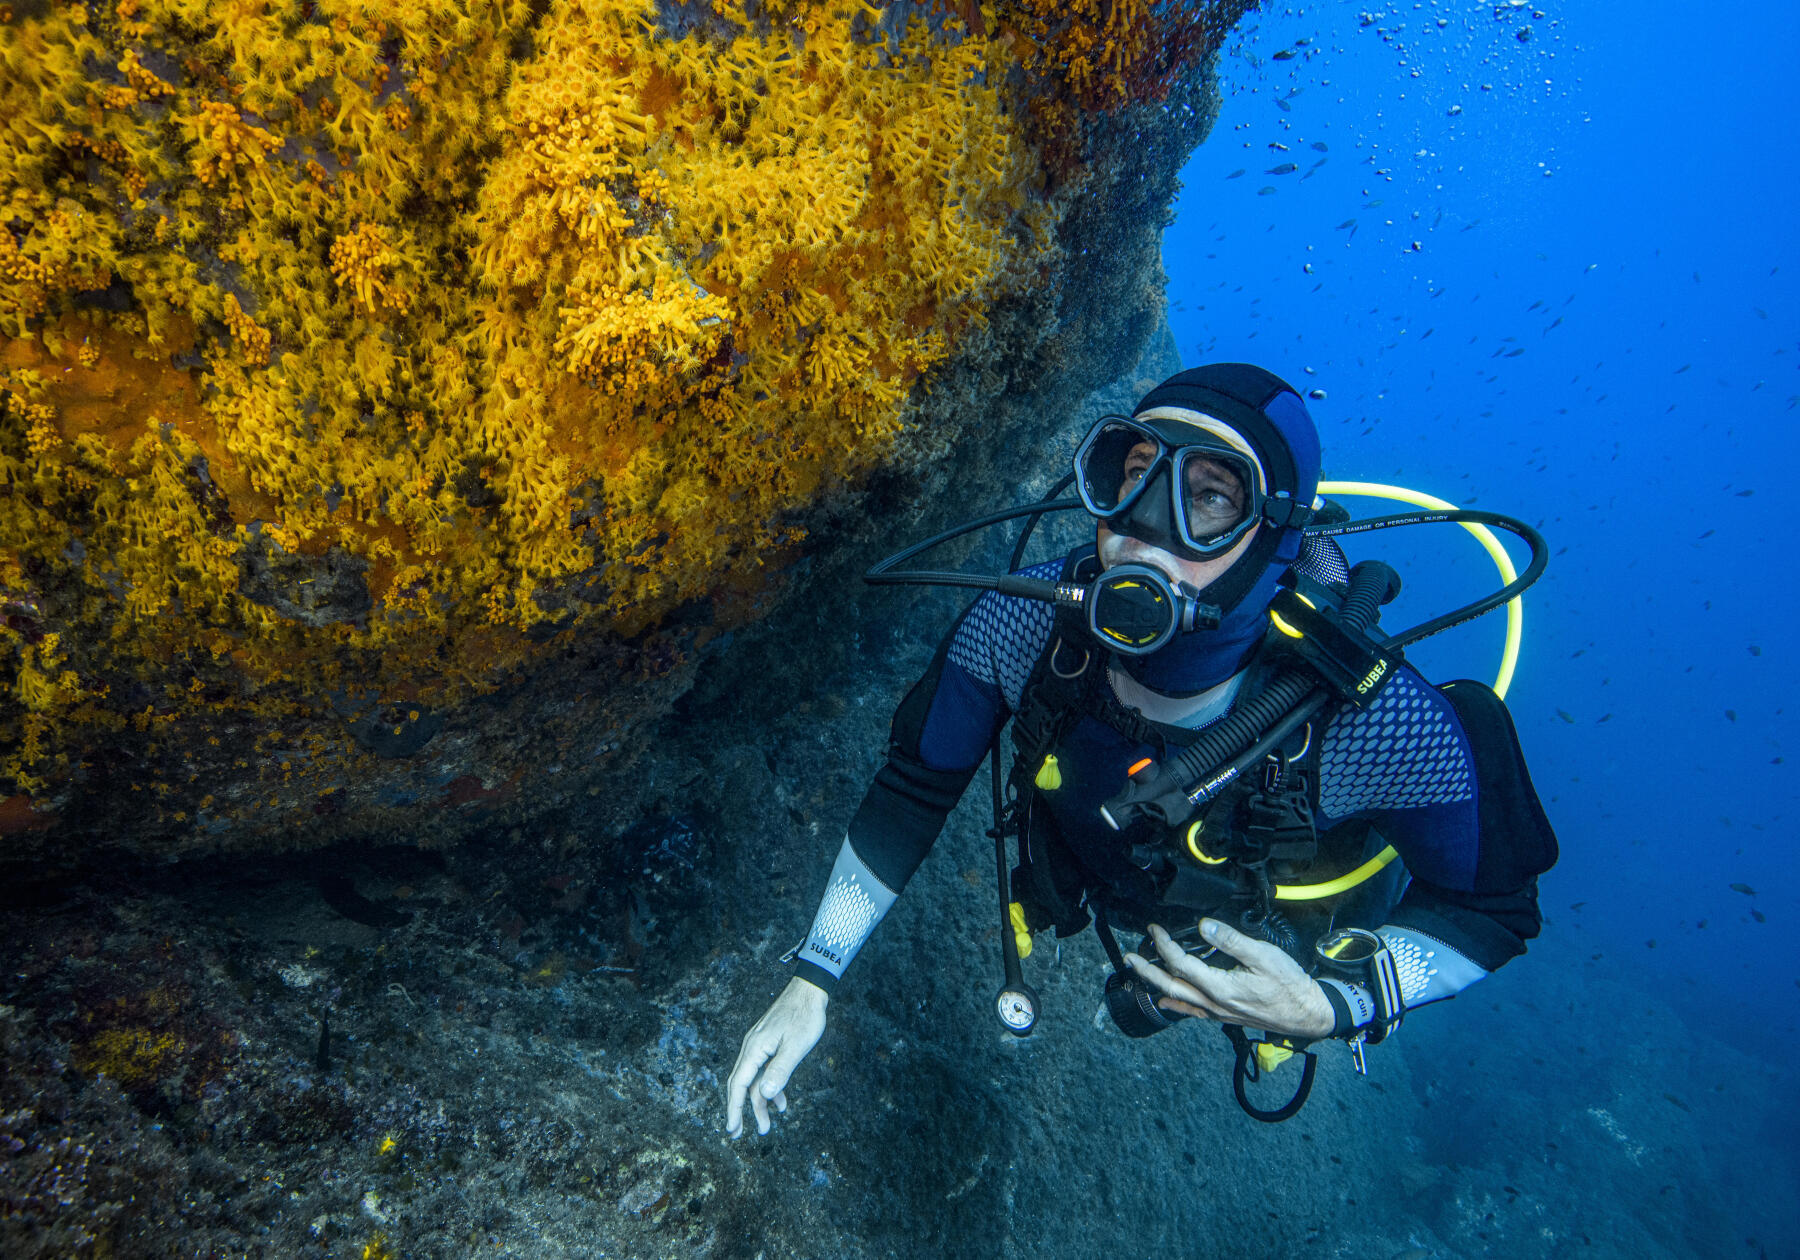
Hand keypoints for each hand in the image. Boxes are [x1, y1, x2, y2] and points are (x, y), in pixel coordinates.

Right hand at [724, 976, 828, 1137]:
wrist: (809, 990)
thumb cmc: (804, 1016)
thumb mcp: (796, 1046)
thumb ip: (780, 1070)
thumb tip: (763, 1095)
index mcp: (755, 1049)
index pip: (738, 1084)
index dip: (734, 1108)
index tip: (732, 1129)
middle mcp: (752, 1048)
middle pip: (741, 1084)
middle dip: (740, 1110)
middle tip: (738, 1135)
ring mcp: (759, 1046)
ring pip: (754, 1080)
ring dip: (759, 1103)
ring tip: (766, 1126)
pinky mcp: (768, 1044)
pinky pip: (764, 1071)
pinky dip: (770, 1088)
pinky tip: (780, 1102)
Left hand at [1123, 920, 1334, 1041]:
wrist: (1308, 1014)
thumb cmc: (1290, 985)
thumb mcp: (1263, 955)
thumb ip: (1230, 940)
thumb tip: (1203, 925)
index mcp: (1220, 987)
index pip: (1181, 964)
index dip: (1164, 944)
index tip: (1154, 929)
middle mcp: (1213, 1004)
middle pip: (1170, 985)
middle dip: (1146, 970)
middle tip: (1128, 956)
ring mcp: (1217, 1012)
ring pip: (1178, 999)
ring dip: (1156, 983)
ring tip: (1140, 972)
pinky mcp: (1224, 1015)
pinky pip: (1192, 1010)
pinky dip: (1175, 1003)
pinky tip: (1166, 999)